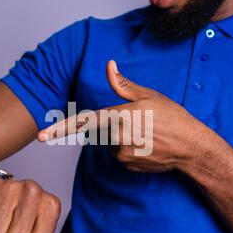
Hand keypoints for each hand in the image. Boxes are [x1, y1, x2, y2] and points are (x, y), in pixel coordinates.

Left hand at [39, 60, 215, 172]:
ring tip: (144, 133)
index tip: (41, 136)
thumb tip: (109, 66)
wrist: (191, 147)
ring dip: (118, 136)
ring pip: (108, 143)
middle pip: (98, 130)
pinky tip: (145, 144)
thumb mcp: (148, 95)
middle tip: (137, 122)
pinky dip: (126, 148)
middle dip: (110, 125)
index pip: (83, 122)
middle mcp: (117, 137)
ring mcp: (122, 155)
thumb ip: (123, 85)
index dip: (60, 129)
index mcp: (119, 116)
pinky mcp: (127, 166)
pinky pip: (118, 154)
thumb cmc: (172, 117)